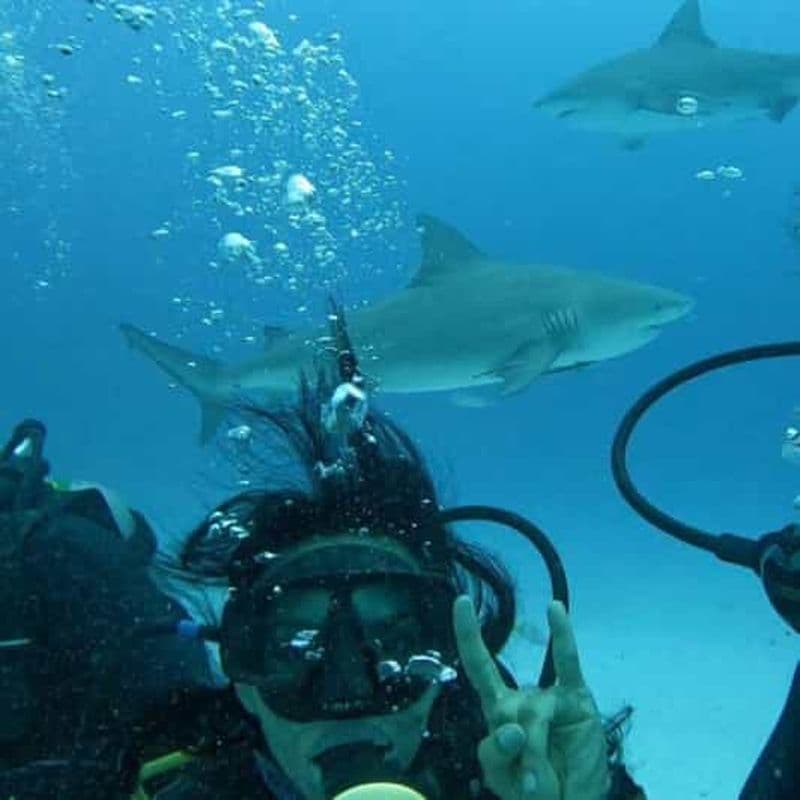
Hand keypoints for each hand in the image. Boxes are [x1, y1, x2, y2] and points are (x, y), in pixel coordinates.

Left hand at [453, 597, 609, 799]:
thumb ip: (496, 754)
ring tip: (540, 781)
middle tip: (525, 781)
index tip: (462, 601)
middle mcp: (522, 698)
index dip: (468, 635)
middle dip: (511, 746)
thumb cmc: (532, 785)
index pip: (479, 666)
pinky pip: (567, 664)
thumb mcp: (501, 776)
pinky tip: (554, 610)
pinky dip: (562, 636)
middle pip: (505, 708)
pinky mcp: (577, 699)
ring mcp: (551, 696)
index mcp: (499, 710)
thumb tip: (515, 731)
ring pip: (534, 713)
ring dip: (536, 752)